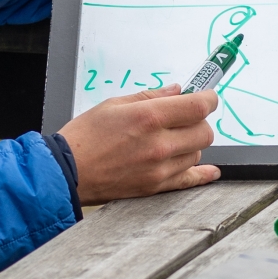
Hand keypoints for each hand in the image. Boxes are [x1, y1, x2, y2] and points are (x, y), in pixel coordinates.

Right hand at [59, 84, 220, 201]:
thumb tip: (176, 91)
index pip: (198, 107)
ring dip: (190, 144)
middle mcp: (159, 144)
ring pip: (197, 153)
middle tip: (186, 118)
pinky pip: (190, 180)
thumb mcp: (114, 104)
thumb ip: (151, 96)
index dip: (209, 99)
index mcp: (149, 117)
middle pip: (204, 131)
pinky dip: (203, 174)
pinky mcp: (155, 187)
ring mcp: (159, 168)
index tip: (208, 97)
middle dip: (199, 121)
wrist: (67, 172)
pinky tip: (210, 170)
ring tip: (171, 139)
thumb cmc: (84, 137)